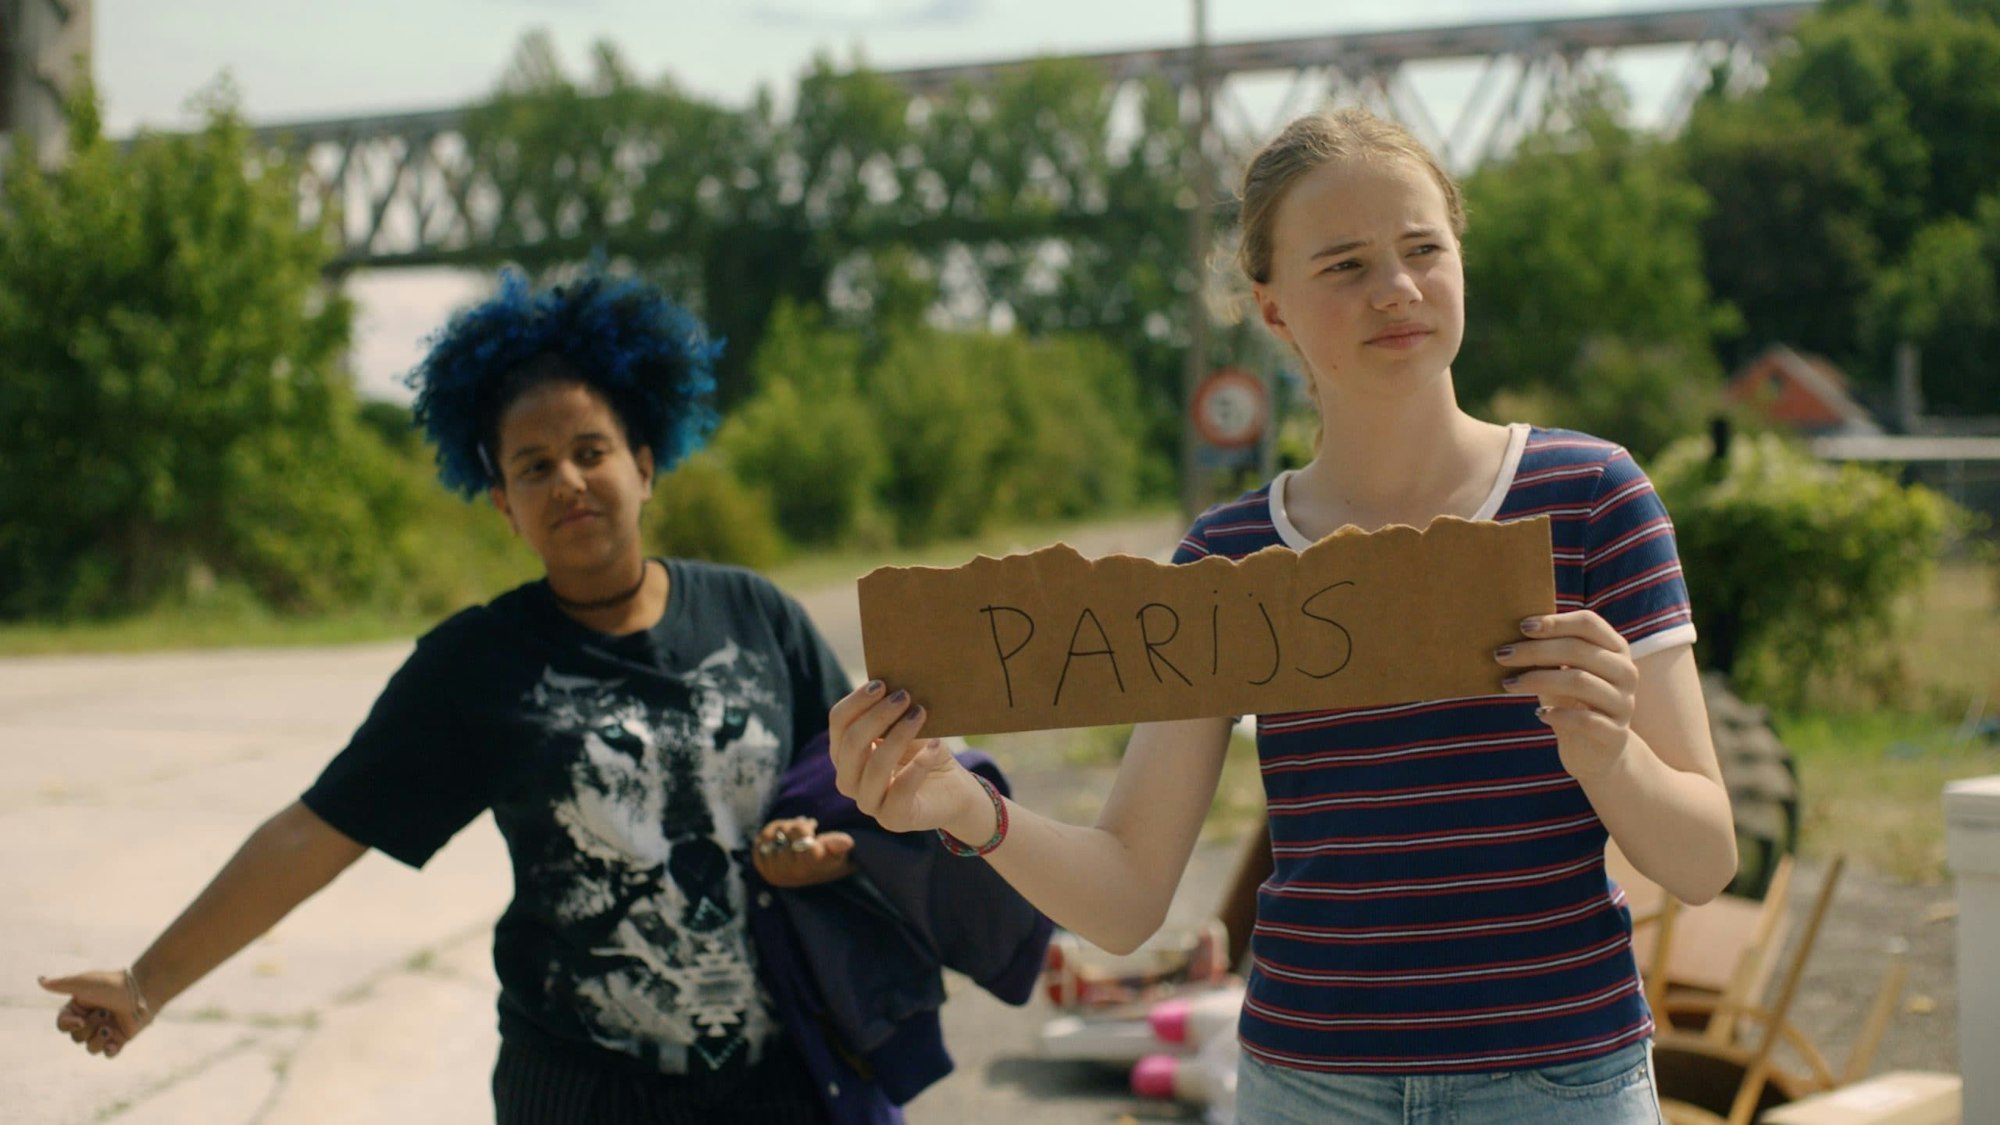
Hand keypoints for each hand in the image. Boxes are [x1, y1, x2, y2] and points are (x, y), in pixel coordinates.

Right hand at [39, 968, 151, 1058]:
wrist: (142, 989)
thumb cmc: (112, 984)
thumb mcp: (83, 983)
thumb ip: (60, 984)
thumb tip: (39, 980)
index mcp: (78, 1009)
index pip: (62, 1025)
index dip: (68, 1026)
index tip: (80, 1020)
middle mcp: (90, 1021)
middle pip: (76, 1038)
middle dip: (90, 1026)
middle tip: (105, 1012)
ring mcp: (105, 1030)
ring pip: (91, 1048)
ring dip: (99, 1038)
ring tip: (111, 1026)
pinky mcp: (120, 1038)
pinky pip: (108, 1054)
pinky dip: (109, 1050)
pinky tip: (114, 1042)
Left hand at [751, 817, 854, 887]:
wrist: (812, 873)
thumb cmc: (829, 858)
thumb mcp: (839, 852)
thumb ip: (839, 845)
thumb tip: (847, 842)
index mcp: (809, 865)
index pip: (799, 832)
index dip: (805, 826)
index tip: (814, 826)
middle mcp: (789, 870)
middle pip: (786, 831)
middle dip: (797, 825)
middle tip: (806, 827)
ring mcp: (773, 869)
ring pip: (773, 834)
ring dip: (784, 828)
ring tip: (795, 834)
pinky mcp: (761, 866)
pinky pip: (761, 839)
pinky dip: (772, 833)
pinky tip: (783, 838)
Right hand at [828, 681, 983, 836]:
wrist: (953, 789)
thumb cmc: (925, 753)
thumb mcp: (907, 727)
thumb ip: (893, 711)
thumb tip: (891, 681)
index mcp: (845, 754)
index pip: (839, 723)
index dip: (857, 701)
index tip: (883, 684)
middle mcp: (849, 780)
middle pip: (851, 744)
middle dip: (877, 716)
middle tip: (905, 696)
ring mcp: (869, 803)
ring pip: (873, 767)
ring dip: (898, 736)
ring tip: (921, 714)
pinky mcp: (893, 818)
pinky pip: (900, 790)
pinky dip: (919, 765)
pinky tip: (937, 746)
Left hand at [1497, 611, 1638, 780]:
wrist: (1595, 751)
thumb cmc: (1571, 702)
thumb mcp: (1560, 673)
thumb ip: (1546, 653)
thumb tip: (1507, 631)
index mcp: (1614, 649)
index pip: (1588, 623)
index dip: (1555, 622)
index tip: (1522, 626)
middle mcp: (1625, 672)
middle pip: (1579, 650)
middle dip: (1535, 651)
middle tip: (1501, 655)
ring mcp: (1623, 703)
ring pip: (1580, 682)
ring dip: (1538, 680)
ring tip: (1508, 684)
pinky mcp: (1616, 734)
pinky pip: (1585, 720)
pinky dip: (1557, 714)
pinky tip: (1539, 713)